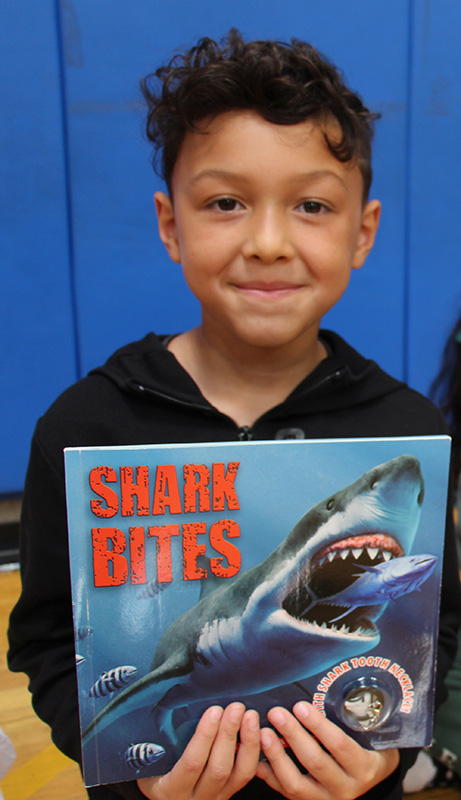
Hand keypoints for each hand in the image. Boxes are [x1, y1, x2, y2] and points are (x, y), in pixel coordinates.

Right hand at [137, 702, 259, 799]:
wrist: (165, 796)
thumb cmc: (151, 770)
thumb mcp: (147, 760)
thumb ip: (157, 740)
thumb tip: (168, 700)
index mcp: (170, 789)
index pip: (191, 764)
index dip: (204, 737)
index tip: (213, 711)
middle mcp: (194, 798)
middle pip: (218, 768)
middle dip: (229, 735)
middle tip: (236, 707)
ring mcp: (215, 798)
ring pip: (239, 774)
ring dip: (248, 742)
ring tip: (250, 715)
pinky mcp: (229, 794)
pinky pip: (246, 775)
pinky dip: (255, 752)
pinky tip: (259, 732)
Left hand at [256, 701, 399, 799]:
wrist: (370, 777)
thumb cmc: (367, 746)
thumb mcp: (367, 733)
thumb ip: (349, 717)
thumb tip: (320, 685)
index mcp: (363, 767)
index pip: (340, 746)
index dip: (318, 726)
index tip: (299, 705)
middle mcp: (346, 788)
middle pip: (316, 762)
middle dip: (293, 735)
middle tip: (276, 712)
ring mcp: (325, 799)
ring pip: (296, 783)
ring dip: (277, 756)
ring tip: (263, 732)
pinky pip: (284, 792)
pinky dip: (268, 774)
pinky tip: (256, 756)